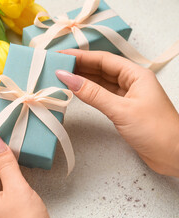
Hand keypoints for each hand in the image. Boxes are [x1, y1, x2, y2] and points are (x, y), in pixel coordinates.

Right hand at [56, 49, 178, 176]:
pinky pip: (102, 95)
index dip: (81, 56)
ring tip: (61, 76)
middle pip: (101, 68)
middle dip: (79, 66)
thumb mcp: (121, 109)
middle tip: (57, 65)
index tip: (61, 56)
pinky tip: (76, 91)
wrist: (173, 155)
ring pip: (100, 82)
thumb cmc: (156, 130)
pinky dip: (88, 93)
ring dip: (82, 79)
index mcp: (135, 74)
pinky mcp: (123, 109)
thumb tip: (68, 78)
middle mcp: (131, 82)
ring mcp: (127, 96)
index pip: (103, 59)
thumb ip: (93, 94)